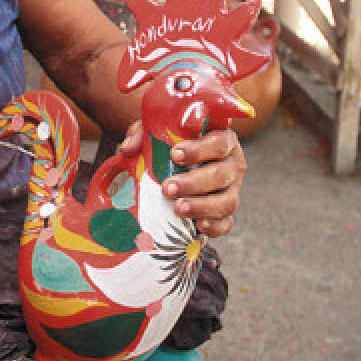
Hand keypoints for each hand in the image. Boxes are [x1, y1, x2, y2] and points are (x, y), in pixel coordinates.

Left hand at [119, 122, 246, 237]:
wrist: (181, 165)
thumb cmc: (173, 143)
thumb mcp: (158, 132)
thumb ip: (143, 135)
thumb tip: (127, 148)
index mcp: (223, 139)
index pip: (219, 142)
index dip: (199, 149)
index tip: (175, 154)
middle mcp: (233, 164)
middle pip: (222, 174)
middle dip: (194, 183)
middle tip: (168, 188)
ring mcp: (232, 190)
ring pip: (226, 201)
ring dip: (201, 206)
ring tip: (177, 208)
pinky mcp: (227, 211)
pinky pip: (226, 222)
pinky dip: (214, 227)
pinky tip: (197, 226)